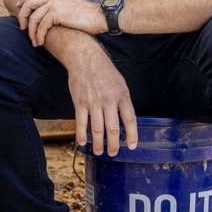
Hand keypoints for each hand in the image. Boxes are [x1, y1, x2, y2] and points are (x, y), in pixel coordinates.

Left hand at [17, 0, 105, 46]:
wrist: (100, 16)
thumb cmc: (88, 16)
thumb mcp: (71, 5)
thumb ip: (59, 6)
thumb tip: (49, 15)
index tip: (19, 7)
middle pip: (29, 2)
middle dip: (23, 16)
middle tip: (23, 28)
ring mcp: (54, 3)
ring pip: (34, 17)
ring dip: (31, 31)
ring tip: (34, 41)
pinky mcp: (56, 13)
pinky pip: (41, 26)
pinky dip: (38, 35)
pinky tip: (40, 42)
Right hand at [57, 37, 137, 155]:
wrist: (85, 57)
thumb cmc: (105, 71)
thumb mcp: (120, 83)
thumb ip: (123, 102)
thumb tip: (124, 121)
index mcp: (122, 95)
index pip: (129, 119)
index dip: (132, 134)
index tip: (131, 146)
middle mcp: (108, 100)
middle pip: (112, 128)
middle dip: (113, 144)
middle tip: (113, 153)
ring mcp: (93, 102)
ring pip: (97, 128)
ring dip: (98, 143)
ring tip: (99, 151)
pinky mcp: (80, 102)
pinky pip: (81, 122)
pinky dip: (82, 134)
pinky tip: (83, 142)